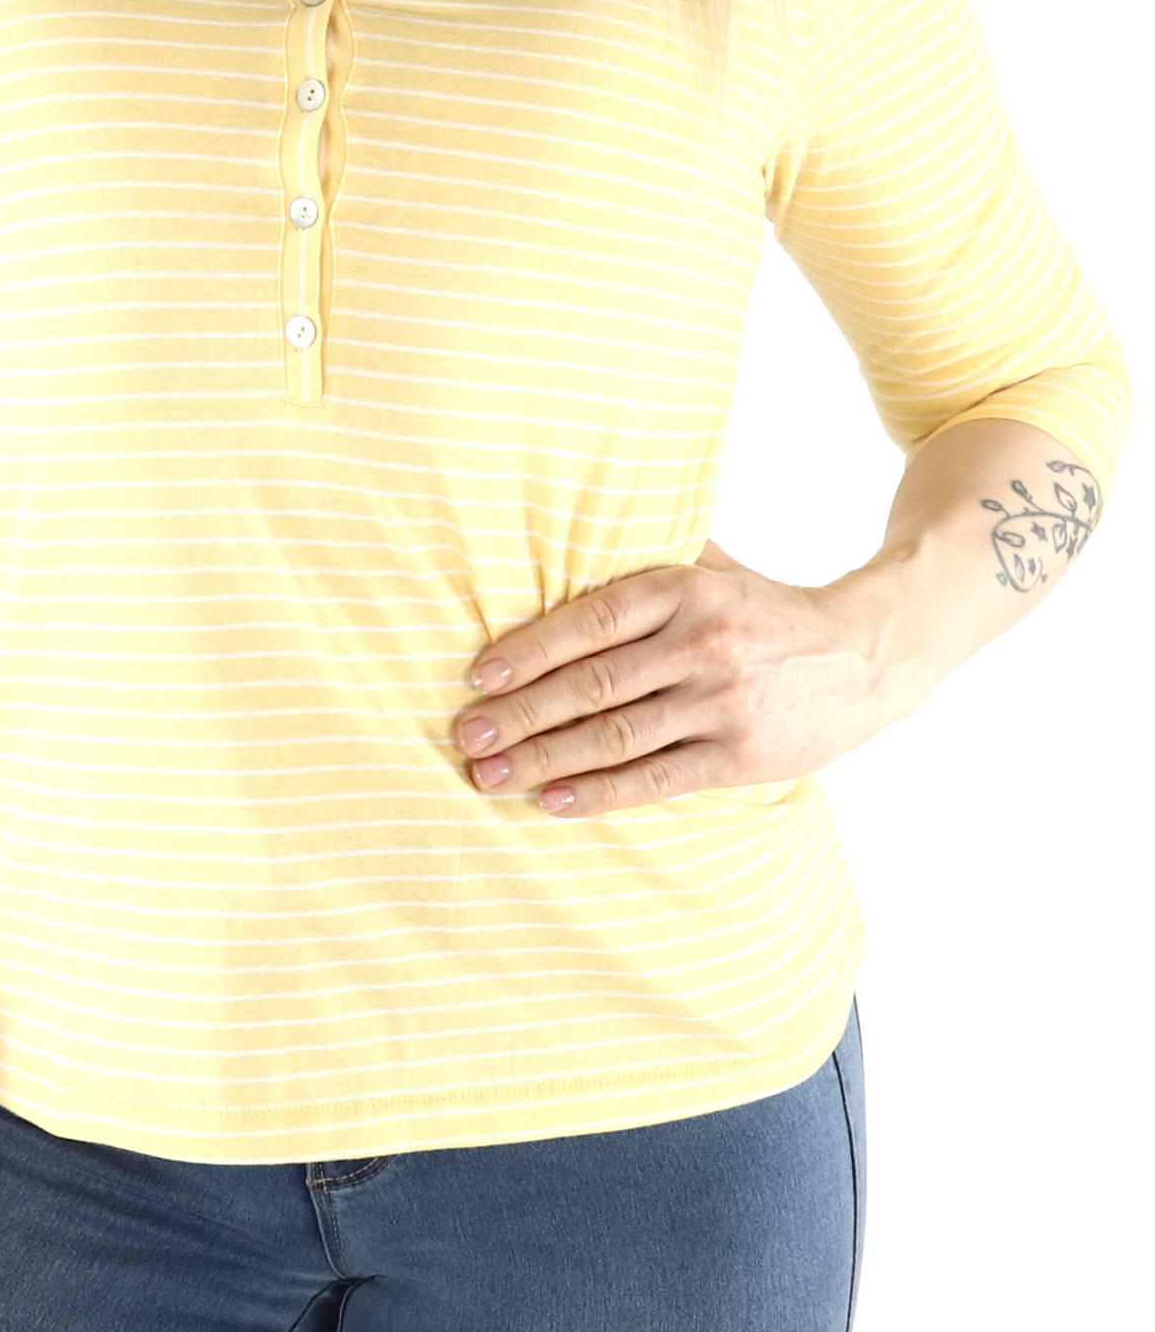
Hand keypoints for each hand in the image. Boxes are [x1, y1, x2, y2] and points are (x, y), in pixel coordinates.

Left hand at [451, 540, 886, 814]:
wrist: (865, 656)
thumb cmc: (768, 612)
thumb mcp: (718, 569)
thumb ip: (652, 557)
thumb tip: (571, 531)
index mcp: (687, 590)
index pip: (591, 619)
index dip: (529, 649)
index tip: (479, 676)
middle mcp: (702, 643)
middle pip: (592, 685)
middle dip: (519, 714)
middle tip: (466, 735)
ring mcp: (721, 702)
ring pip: (614, 737)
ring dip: (543, 760)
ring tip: (489, 776)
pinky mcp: (739, 755)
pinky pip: (654, 779)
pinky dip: (597, 794)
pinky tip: (551, 801)